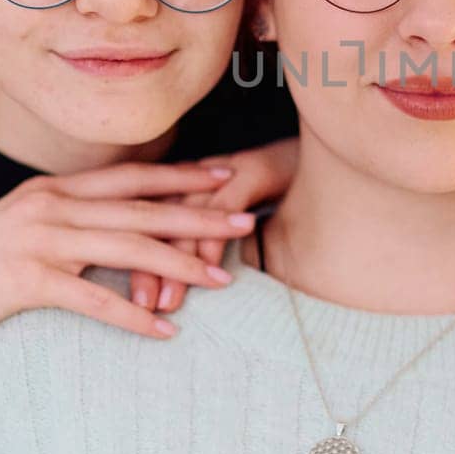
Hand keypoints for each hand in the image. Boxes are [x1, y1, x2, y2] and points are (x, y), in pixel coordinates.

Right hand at [0, 161, 256, 405]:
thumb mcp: (17, 229)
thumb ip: (62, 220)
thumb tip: (110, 226)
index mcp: (50, 189)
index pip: (129, 177)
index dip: (180, 175)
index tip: (225, 174)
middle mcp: (48, 205)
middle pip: (140, 207)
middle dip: (199, 213)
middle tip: (246, 220)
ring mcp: (36, 240)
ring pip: (127, 248)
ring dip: (181, 265)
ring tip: (224, 279)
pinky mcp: (24, 280)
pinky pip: (93, 298)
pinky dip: (133, 315)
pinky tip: (165, 332)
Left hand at [130, 137, 299, 313]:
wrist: (324, 146)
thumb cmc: (280, 186)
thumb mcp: (238, 211)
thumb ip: (216, 234)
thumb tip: (199, 276)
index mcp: (188, 183)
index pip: (149, 222)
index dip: (135, 259)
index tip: (131, 301)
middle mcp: (200, 175)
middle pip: (159, 220)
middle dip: (146, 267)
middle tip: (143, 307)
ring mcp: (225, 172)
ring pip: (188, 217)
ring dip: (176, 264)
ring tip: (168, 302)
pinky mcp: (253, 171)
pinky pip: (226, 206)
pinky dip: (215, 239)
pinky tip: (209, 270)